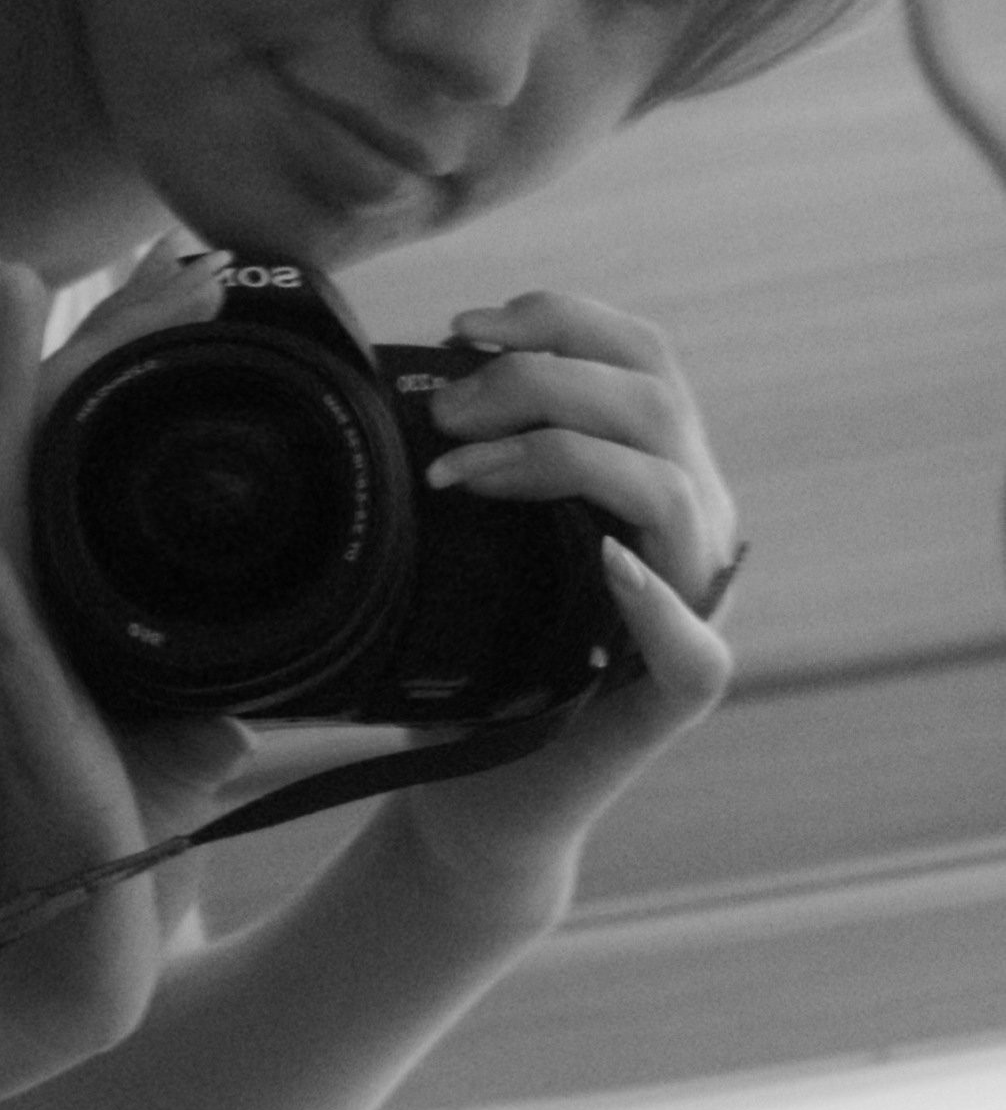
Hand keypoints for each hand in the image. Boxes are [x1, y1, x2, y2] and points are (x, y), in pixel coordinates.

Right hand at [0, 254, 242, 1060]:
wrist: (66, 906)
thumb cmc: (110, 801)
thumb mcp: (184, 710)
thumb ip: (219, 669)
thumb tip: (280, 658)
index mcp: (67, 569)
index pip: (99, 433)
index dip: (138, 357)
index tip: (193, 286)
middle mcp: (29, 573)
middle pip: (61, 422)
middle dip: (114, 332)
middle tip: (176, 259)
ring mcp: (8, 616)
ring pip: (7, 473)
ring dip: (10, 380)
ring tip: (12, 288)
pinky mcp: (7, 677)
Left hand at [400, 292, 735, 900]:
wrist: (477, 789)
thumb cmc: (472, 643)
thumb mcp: (467, 523)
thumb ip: (472, 445)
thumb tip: (410, 366)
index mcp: (653, 467)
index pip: (640, 356)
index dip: (559, 321)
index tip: (462, 327)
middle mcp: (692, 523)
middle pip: (654, 400)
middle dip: (538, 379)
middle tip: (445, 412)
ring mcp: (695, 605)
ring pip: (671, 485)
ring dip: (556, 455)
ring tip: (462, 474)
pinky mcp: (681, 695)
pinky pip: (698, 644)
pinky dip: (653, 597)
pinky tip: (604, 563)